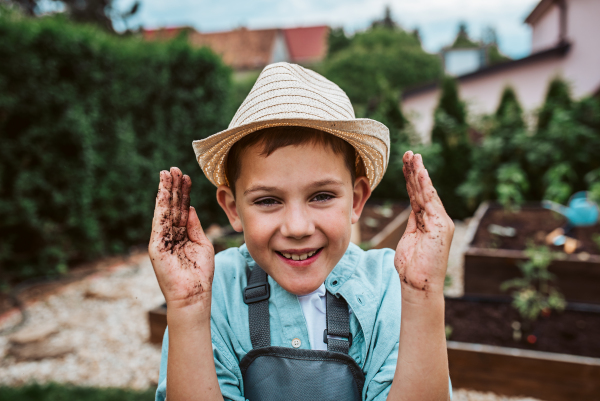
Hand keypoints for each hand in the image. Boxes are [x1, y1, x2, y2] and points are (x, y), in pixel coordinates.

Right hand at [149, 167, 214, 310]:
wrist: (194, 294)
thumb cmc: (200, 273)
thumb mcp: (201, 244)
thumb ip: (195, 226)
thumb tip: (191, 208)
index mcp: (182, 235)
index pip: (182, 209)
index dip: (184, 193)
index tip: (186, 177)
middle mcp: (170, 235)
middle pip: (172, 206)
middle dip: (174, 187)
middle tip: (176, 168)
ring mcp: (162, 239)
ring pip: (165, 210)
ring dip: (166, 191)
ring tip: (169, 172)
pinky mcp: (156, 246)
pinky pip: (159, 221)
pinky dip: (161, 205)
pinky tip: (163, 191)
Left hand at [395, 151, 453, 296]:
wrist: (419, 284)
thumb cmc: (412, 267)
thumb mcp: (410, 240)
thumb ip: (413, 224)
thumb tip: (413, 212)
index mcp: (428, 221)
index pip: (418, 196)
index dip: (412, 179)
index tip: (406, 164)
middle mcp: (437, 219)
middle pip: (423, 190)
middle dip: (415, 171)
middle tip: (409, 153)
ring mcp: (440, 221)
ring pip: (426, 192)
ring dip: (418, 173)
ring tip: (412, 157)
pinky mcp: (441, 225)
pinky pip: (430, 201)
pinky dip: (425, 185)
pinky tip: (419, 172)